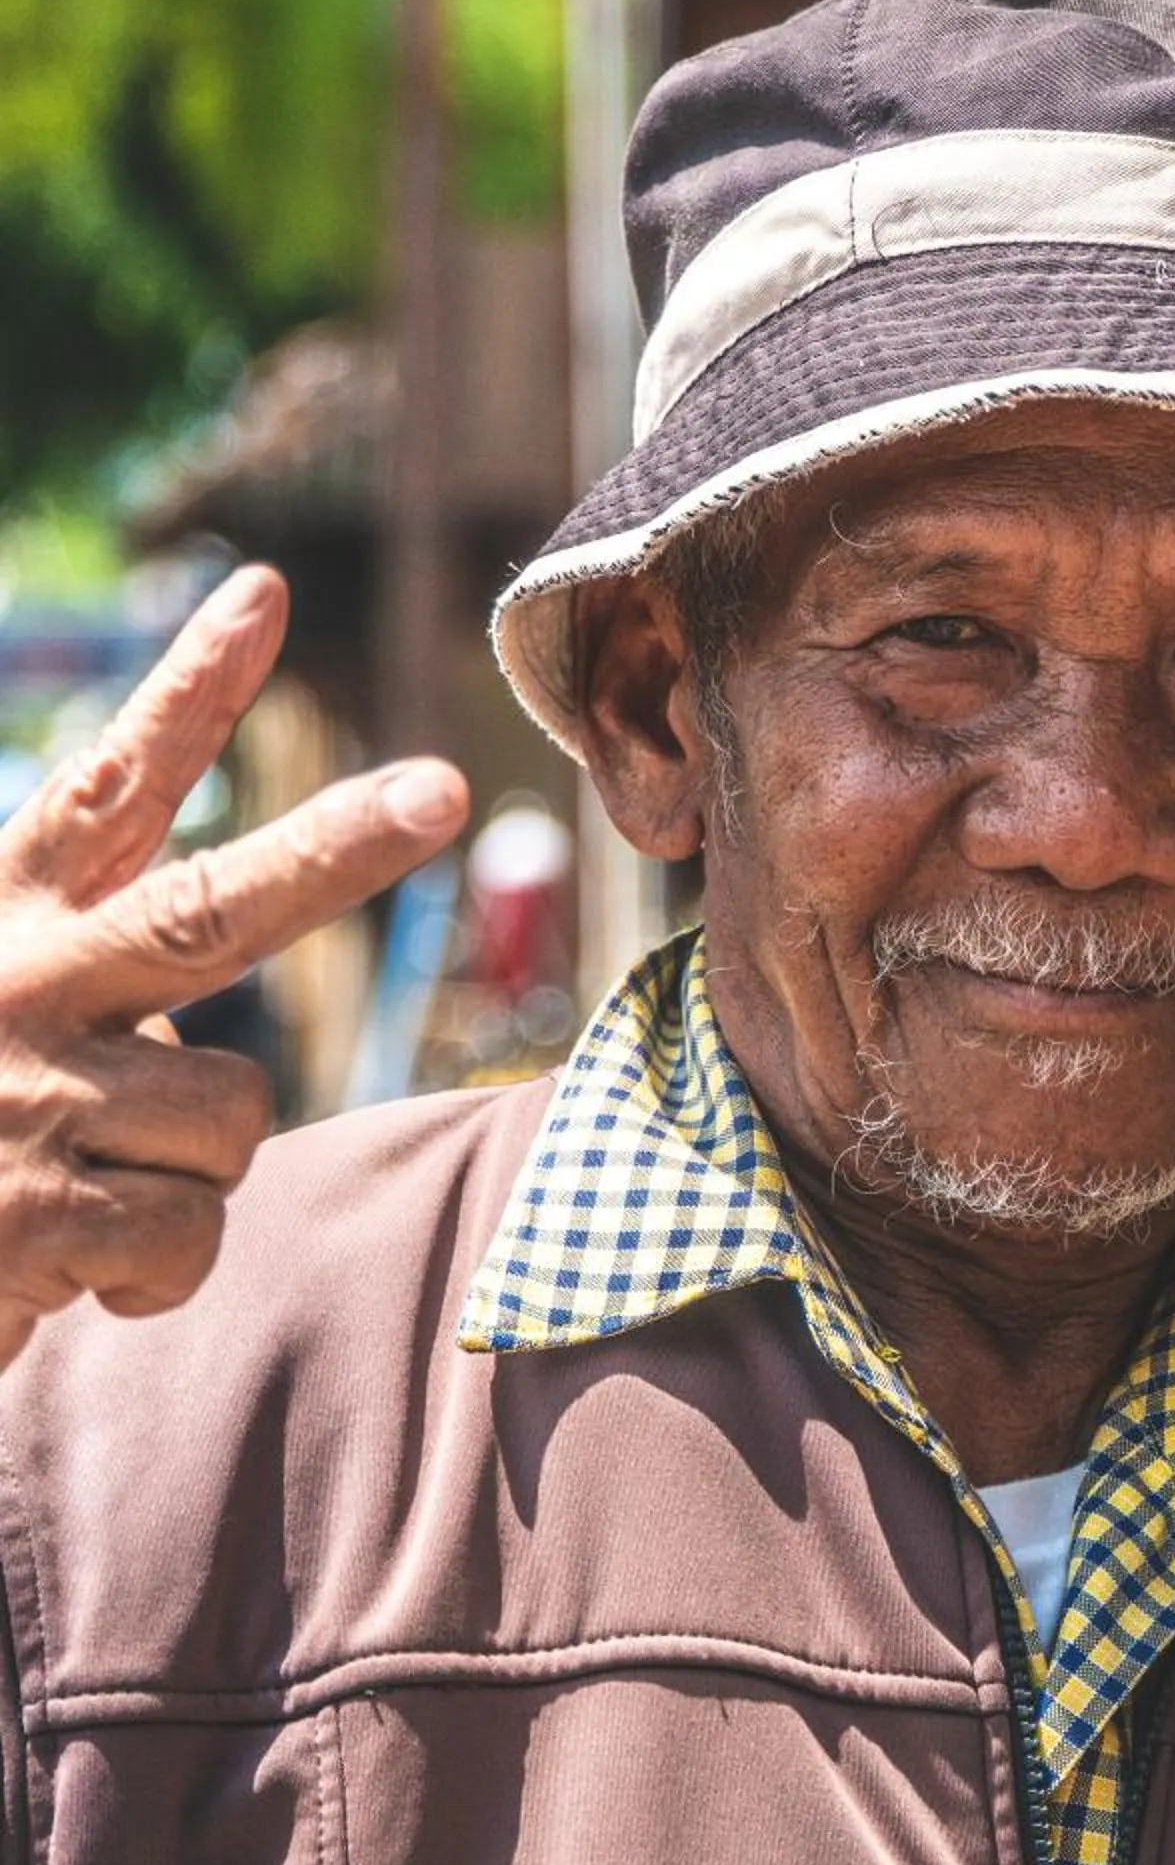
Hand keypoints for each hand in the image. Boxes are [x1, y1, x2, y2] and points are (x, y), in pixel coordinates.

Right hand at [0, 565, 468, 1369]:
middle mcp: (19, 982)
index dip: (189, 691)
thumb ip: (102, 989)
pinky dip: (154, 1271)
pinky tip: (68, 1267)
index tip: (263, 593)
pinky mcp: (39, 1209)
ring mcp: (31, 1094)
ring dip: (192, 1174)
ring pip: (233, 1115)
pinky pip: (192, 1232)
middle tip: (441, 789)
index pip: (109, 787)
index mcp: (9, 918)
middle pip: (207, 908)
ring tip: (91, 1188)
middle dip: (336, 849)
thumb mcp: (8, 1022)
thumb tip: (205, 1034)